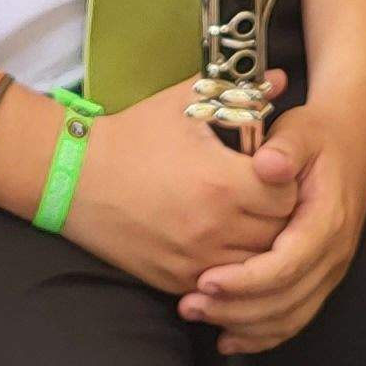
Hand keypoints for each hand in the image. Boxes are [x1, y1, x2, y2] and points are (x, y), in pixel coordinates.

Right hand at [59, 77, 291, 298]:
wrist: (75, 178)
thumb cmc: (134, 136)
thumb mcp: (184, 103)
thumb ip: (237, 92)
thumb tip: (278, 77)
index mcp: (222, 184)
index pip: (288, 196)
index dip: (290, 183)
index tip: (278, 172)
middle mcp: (214, 229)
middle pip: (279, 235)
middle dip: (282, 216)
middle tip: (273, 198)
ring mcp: (195, 262)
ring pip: (256, 268)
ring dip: (261, 246)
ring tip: (254, 222)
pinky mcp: (176, 282)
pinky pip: (224, 287)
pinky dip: (233, 271)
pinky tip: (227, 246)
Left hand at [185, 90, 365, 355]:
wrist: (353, 139)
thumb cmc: (317, 136)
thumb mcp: (300, 131)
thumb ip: (284, 148)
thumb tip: (267, 165)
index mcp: (328, 221)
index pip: (287, 265)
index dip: (246, 280)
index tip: (205, 280)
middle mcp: (335, 254)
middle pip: (286, 301)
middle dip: (235, 309)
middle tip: (189, 305)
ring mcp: (331, 270)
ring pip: (290, 317)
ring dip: (244, 326)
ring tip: (199, 316)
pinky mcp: (321, 277)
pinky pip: (295, 318)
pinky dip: (262, 335)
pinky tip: (229, 338)